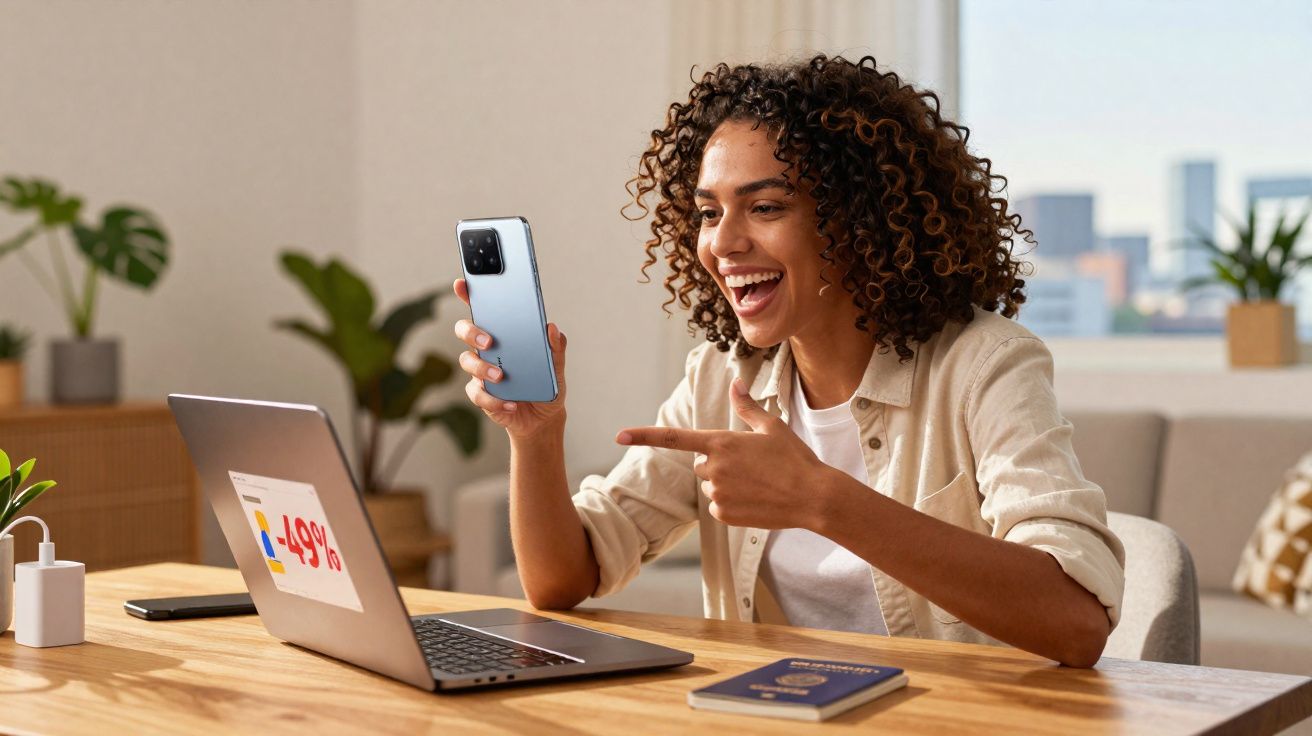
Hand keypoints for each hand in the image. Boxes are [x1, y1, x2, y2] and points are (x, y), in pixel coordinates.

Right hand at [452, 278, 567, 439]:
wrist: (543, 417)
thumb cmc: (545, 384)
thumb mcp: (557, 366)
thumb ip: (556, 348)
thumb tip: (552, 328)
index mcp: (504, 334)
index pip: (483, 309)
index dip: (469, 294)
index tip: (462, 283)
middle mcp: (487, 349)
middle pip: (465, 331)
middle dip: (472, 332)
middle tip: (489, 341)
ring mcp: (480, 371)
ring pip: (467, 361)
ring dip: (482, 368)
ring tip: (502, 377)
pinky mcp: (481, 394)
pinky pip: (477, 393)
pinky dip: (494, 398)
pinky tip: (511, 402)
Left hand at [616, 377, 837, 529]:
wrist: (813, 497)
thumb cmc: (795, 459)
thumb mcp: (772, 427)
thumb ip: (746, 406)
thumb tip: (735, 383)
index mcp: (721, 443)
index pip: (674, 438)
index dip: (644, 435)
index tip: (618, 435)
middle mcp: (713, 468)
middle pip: (701, 465)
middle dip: (718, 464)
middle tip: (751, 466)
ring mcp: (717, 494)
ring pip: (710, 486)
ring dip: (726, 485)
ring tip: (758, 484)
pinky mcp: (723, 515)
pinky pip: (717, 507)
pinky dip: (732, 504)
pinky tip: (756, 501)